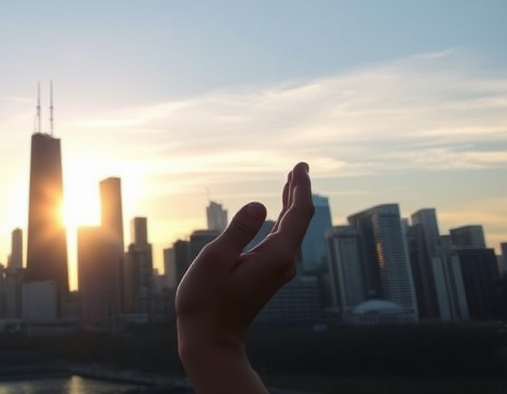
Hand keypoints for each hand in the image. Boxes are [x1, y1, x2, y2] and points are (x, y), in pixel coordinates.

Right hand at [175, 162, 312, 393]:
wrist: (210, 340)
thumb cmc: (206, 301)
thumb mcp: (215, 259)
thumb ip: (238, 230)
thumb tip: (258, 206)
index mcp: (276, 256)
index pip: (297, 214)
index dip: (300, 188)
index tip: (300, 166)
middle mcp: (284, 263)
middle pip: (299, 221)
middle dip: (299, 192)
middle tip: (299, 168)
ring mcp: (278, 271)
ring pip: (292, 231)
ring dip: (291, 205)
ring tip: (289, 183)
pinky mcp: (269, 276)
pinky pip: (283, 241)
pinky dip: (282, 221)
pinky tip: (276, 214)